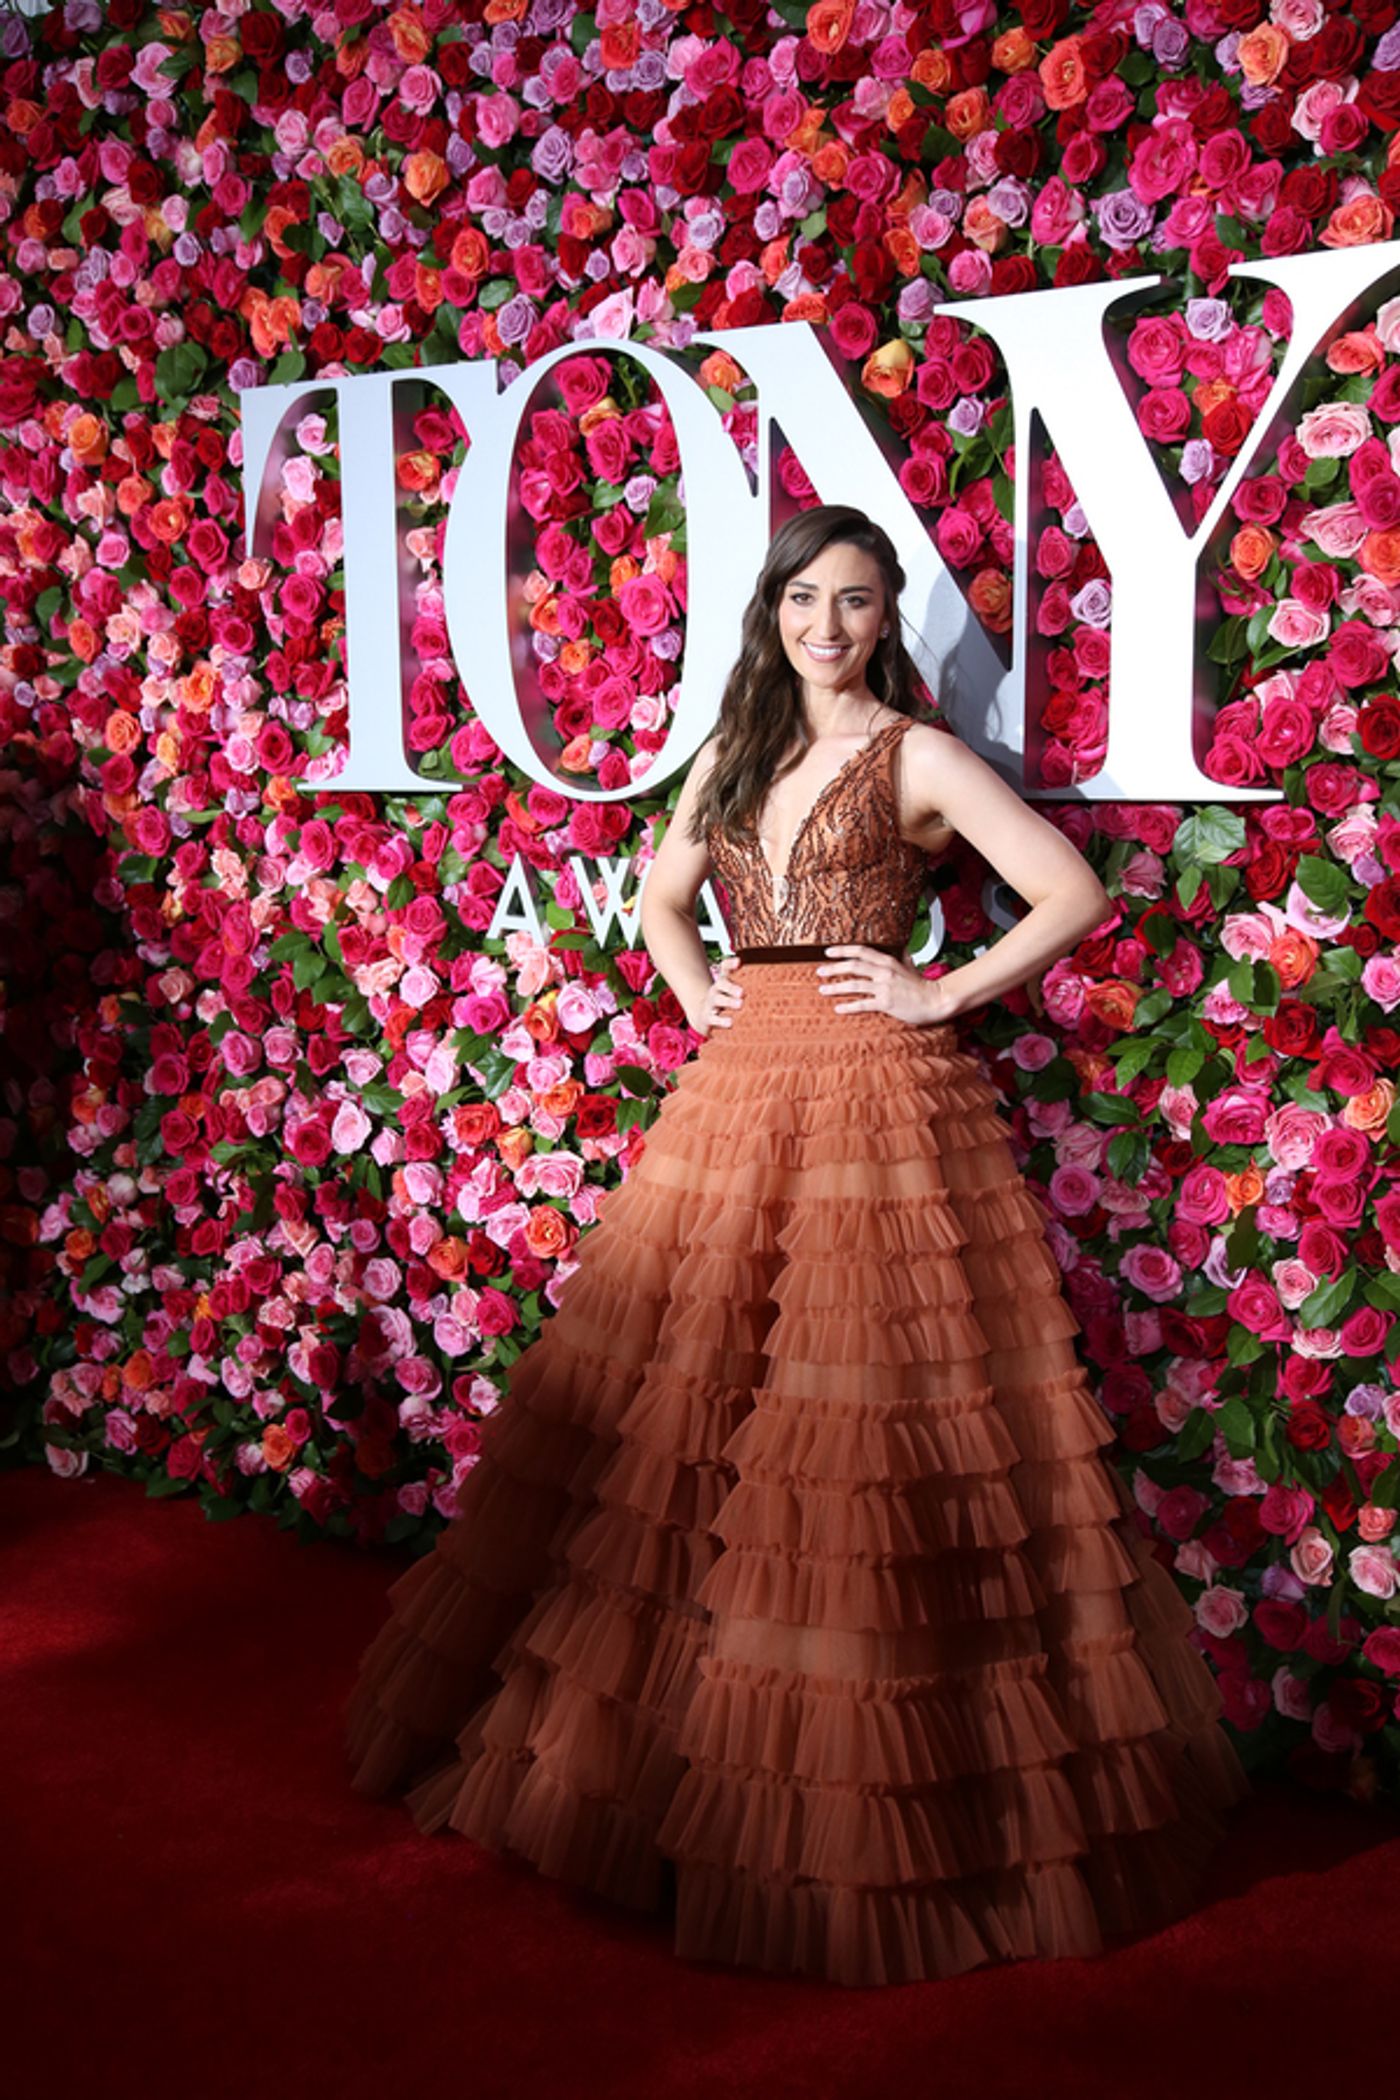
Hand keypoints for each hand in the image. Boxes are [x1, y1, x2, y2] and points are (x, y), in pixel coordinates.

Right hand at [689, 953, 743, 1034]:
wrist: (703, 1015)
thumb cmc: (723, 998)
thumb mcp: (729, 987)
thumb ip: (740, 977)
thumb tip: (747, 964)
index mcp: (723, 981)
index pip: (725, 968)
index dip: (730, 964)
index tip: (738, 962)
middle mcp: (716, 990)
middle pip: (721, 984)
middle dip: (731, 987)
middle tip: (742, 992)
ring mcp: (710, 1004)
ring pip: (718, 1000)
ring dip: (729, 1002)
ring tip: (740, 1004)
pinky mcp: (707, 1018)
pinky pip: (713, 1019)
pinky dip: (721, 1021)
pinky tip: (730, 1023)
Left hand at [816, 945, 958, 1027]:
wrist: (936, 1000)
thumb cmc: (921, 986)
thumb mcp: (908, 966)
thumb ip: (897, 959)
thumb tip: (893, 951)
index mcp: (888, 961)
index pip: (861, 951)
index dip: (842, 950)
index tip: (828, 952)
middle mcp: (884, 971)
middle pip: (853, 966)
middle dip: (833, 968)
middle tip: (819, 971)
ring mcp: (885, 987)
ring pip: (854, 984)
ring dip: (835, 987)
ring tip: (822, 990)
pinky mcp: (886, 1003)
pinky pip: (862, 1004)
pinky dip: (848, 1006)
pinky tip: (838, 1008)